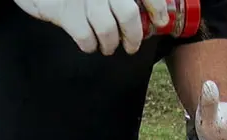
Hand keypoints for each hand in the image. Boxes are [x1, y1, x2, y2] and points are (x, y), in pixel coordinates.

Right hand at [13, 0, 169, 54]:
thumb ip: (116, 0)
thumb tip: (147, 14)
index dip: (157, 7)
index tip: (161, 21)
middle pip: (128, 14)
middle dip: (133, 36)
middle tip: (131, 45)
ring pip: (108, 30)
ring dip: (110, 44)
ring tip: (108, 47)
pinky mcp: (66, 12)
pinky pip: (86, 37)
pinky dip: (90, 45)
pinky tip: (89, 44)